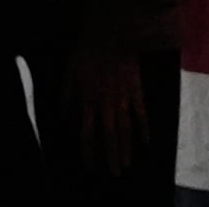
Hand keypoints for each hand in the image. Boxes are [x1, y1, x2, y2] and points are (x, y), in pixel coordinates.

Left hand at [72, 45, 146, 171]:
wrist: (111, 35)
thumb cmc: (86, 52)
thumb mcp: (68, 73)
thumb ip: (66, 97)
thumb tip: (62, 118)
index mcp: (88, 100)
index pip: (87, 133)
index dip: (88, 150)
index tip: (90, 164)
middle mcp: (106, 104)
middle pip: (109, 137)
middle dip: (110, 157)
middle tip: (114, 173)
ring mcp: (124, 99)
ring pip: (125, 130)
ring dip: (125, 149)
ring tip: (126, 164)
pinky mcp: (137, 91)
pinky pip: (141, 115)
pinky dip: (144, 130)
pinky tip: (146, 143)